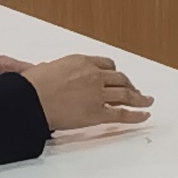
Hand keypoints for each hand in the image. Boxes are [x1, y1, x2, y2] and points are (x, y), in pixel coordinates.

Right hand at [16, 51, 150, 131]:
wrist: (29, 100)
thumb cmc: (32, 86)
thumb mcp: (45, 68)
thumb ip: (55, 69)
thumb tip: (48, 69)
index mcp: (82, 62)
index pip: (107, 64)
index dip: (114, 72)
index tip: (117, 77)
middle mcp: (94, 75)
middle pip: (120, 78)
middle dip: (129, 84)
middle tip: (134, 90)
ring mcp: (98, 94)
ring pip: (126, 94)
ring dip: (140, 98)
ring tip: (147, 101)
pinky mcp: (98, 113)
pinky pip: (122, 114)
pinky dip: (137, 115)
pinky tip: (145, 115)